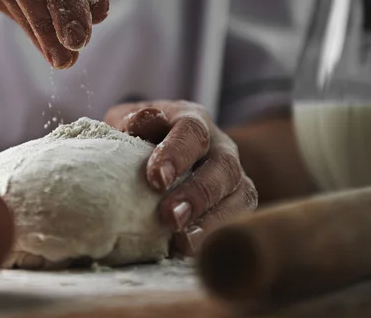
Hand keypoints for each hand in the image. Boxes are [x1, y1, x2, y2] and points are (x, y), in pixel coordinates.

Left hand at [104, 100, 257, 255]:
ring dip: (212, 221)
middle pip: (223, 166)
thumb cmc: (143, 136)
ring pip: (240, 196)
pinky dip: (217, 236)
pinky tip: (192, 250)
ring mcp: (234, 176)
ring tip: (183, 242)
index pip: (192, 132)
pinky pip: (239, 221)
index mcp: (192, 120)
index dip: (177, 154)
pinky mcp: (238, 203)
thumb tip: (137, 124)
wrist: (168, 153)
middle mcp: (220, 146)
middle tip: (170, 217)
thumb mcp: (130, 123)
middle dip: (198, 194)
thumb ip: (132, 123)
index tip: (156, 179)